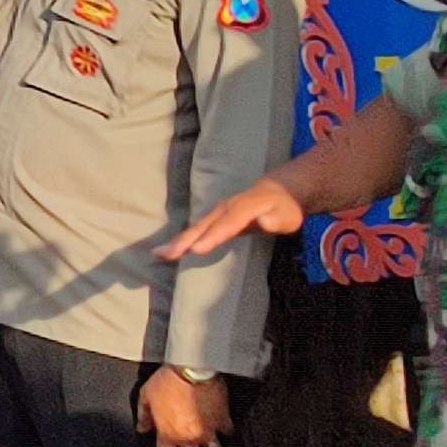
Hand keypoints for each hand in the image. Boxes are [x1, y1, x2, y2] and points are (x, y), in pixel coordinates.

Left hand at [139, 367, 232, 446]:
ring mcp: (208, 431)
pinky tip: (226, 434)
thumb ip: (144, 414)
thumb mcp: (146, 395)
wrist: (193, 369)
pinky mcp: (223, 421)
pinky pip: (228, 433)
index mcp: (168, 434)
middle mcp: (189, 437)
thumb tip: (142, 427)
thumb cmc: (168, 380)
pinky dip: (227, 433)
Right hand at [163, 175, 303, 263]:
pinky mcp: (214, 219)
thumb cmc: (284, 208)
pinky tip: (170, 250)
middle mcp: (225, 208)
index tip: (196, 250)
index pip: (227, 224)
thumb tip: (264, 221)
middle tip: (164, 254)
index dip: (212, 236)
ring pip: (196, 228)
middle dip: (184, 240)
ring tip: (159, 253)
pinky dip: (182, 240)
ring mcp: (218, 213)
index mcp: (243, 208)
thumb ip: (276, 220)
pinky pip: (197, 230)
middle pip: (203, 226)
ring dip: (177, 241)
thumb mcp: (287, 215)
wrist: (277, 192)